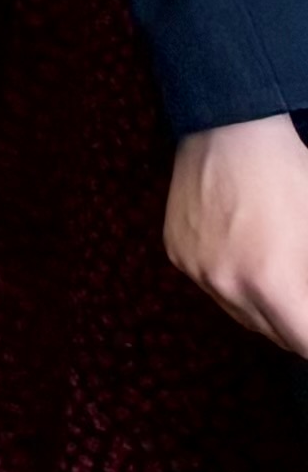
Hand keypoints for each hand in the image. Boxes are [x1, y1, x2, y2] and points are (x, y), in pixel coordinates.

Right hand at [167, 112, 307, 358]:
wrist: (230, 128)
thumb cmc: (290, 173)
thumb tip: (307, 305)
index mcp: (271, 281)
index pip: (302, 343)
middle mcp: (226, 284)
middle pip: (275, 335)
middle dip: (298, 324)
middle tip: (305, 299)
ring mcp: (196, 269)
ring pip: (242, 315)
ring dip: (266, 307)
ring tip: (280, 272)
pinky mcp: (177, 253)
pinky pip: (212, 286)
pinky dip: (233, 282)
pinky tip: (246, 252)